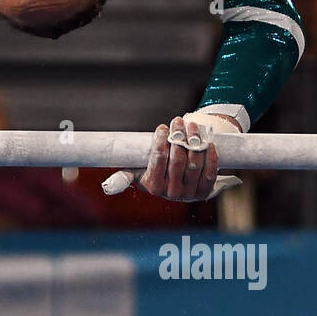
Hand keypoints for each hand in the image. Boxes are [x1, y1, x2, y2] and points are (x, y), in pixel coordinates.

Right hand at [103, 112, 242, 202]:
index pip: (158, 159)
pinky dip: (210, 156)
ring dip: (195, 141)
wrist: (175, 187)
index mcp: (153, 187)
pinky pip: (210, 172)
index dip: (161, 141)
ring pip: (195, 163)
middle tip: (178, 121)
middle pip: (178, 159)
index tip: (163, 127)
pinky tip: (207, 142)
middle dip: (179, 137)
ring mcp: (190, 193)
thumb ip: (122, 179)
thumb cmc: (153, 173)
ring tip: (192, 126)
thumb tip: (106, 189)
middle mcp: (172, 193)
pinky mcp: (205, 192)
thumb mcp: (136, 175)